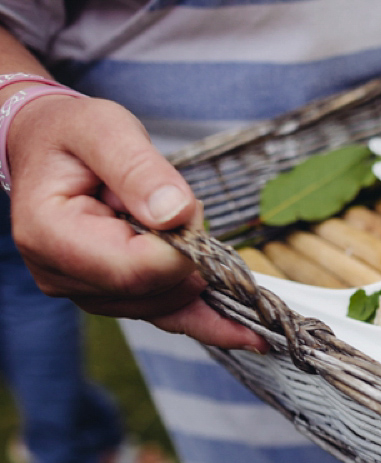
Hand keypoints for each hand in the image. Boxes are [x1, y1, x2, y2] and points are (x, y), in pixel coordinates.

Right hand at [6, 93, 266, 351]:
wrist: (49, 150)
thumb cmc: (72, 135)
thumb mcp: (104, 129)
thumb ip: (138, 168)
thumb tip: (176, 214)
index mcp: (50, 234)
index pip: (135, 267)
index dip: (182, 248)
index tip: (190, 208)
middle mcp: (62, 276)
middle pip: (156, 291)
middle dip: (192, 257)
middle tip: (187, 210)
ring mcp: (89, 293)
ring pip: (169, 307)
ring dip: (199, 275)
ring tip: (188, 231)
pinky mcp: (116, 298)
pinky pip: (169, 317)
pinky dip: (209, 319)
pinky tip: (250, 333)